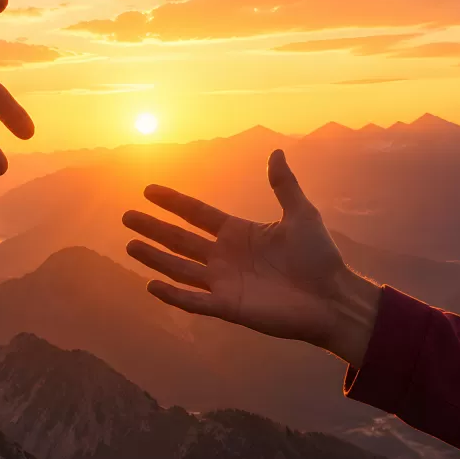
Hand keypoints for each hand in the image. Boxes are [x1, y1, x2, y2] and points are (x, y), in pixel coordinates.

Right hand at [122, 150, 380, 365]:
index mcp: (238, 233)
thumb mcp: (301, 214)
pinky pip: (194, 301)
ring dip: (154, 258)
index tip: (149, 189)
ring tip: (130, 246)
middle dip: (153, 228)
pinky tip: (151, 286)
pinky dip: (172, 295)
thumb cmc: (320, 258)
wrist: (333, 298)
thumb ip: (284, 185)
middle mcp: (225, 257)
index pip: (197, 214)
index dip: (173, 202)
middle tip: (126, 216)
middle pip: (180, 240)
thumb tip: (276, 151)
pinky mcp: (228, 307)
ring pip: (179, 268)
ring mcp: (224, 283)